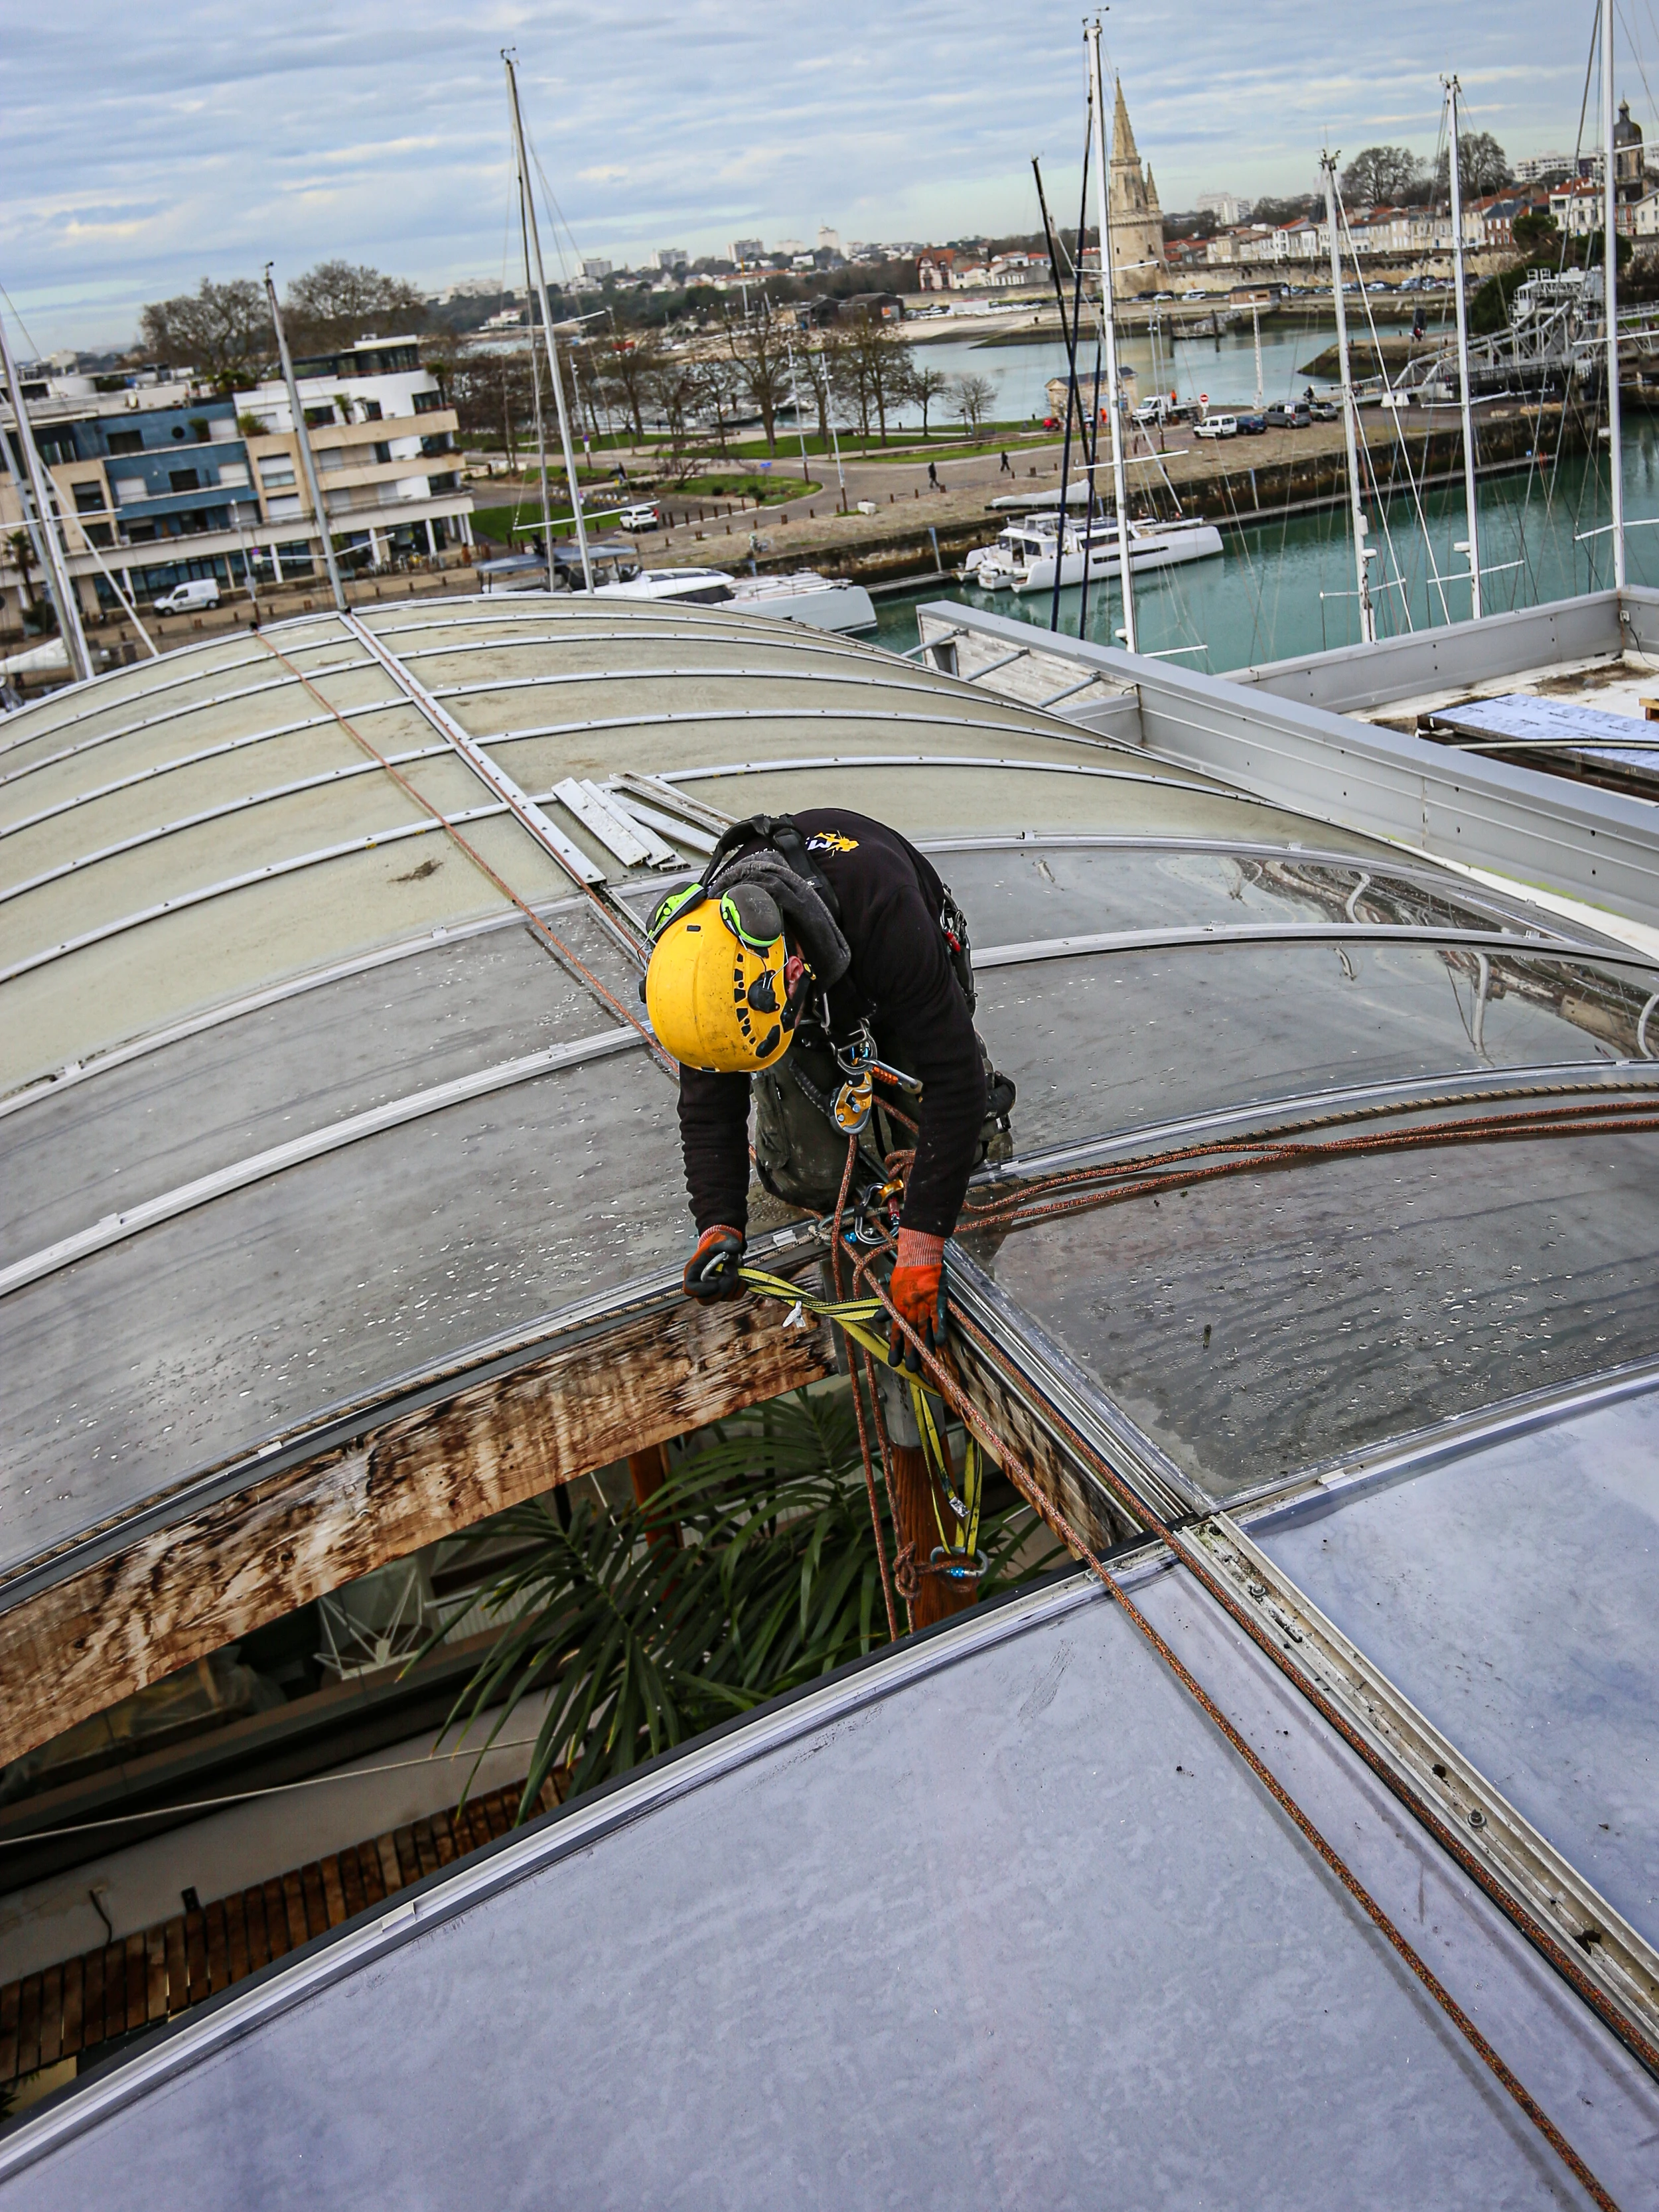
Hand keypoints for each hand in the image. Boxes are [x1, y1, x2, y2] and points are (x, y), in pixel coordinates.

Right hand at [683, 1225, 745, 1302]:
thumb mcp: (721, 1239)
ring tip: (733, 1266)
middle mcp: (701, 1284)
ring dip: (733, 1283)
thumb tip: (736, 1249)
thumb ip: (727, 1243)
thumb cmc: (718, 1242)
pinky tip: (740, 1273)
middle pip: (706, 1300)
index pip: (690, 1289)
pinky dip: (741, 1286)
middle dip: (721, 1289)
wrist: (725, 1245)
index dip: (701, 1290)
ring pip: (723, 1298)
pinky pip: (735, 1295)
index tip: (715, 1283)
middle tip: (730, 1272)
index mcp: (694, 1272)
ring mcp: (714, 1290)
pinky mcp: (726, 1291)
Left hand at [888, 1256, 946, 1372]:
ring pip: (923, 1329)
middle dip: (910, 1351)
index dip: (895, 1346)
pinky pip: (938, 1317)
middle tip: (911, 1368)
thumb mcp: (891, 1289)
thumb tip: (878, 1320)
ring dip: (924, 1346)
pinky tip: (940, 1343)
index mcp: (899, 1307)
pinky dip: (939, 1329)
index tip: (894, 1361)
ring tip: (926, 1361)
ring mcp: (923, 1305)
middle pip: (910, 1334)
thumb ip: (887, 1306)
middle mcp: (910, 1308)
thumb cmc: (905, 1271)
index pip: (896, 1331)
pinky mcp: (936, 1299)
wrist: (918, 1255)